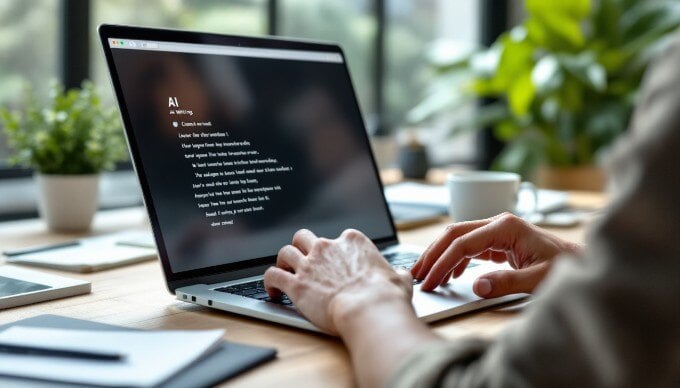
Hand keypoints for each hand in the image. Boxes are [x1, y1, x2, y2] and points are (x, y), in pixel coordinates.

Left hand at [264, 228, 413, 333]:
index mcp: (353, 241)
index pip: (340, 237)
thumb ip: (397, 274)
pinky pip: (273, 275)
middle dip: (302, 246)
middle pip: (305, 237)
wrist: (369, 310)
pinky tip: (272, 291)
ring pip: (285, 252)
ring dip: (283, 261)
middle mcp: (328, 247)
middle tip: (304, 260)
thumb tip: (402, 276)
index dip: (336, 251)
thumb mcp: (399, 279)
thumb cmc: (386, 296)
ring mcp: (310, 264)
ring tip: (283, 272)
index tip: (336, 262)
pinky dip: (269, 281)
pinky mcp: (296, 283)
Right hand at [412, 213, 581, 296]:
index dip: (442, 263)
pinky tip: (450, 274)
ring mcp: (498, 230)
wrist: (583, 264)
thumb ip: (507, 282)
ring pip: (458, 238)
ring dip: (440, 255)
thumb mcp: (538, 279)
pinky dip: (455, 259)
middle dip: (432, 254)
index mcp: (506, 227)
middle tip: (416, 274)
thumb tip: (477, 286)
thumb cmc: (565, 269)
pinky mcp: (499, 240)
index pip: (463, 243)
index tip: (430, 281)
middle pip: (454, 233)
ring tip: (427, 275)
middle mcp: (499, 223)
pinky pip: (470, 246)